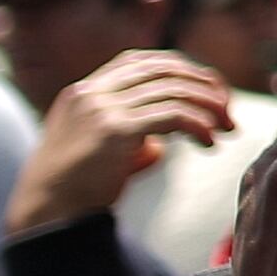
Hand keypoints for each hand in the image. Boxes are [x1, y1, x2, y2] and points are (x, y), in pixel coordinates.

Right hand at [8, 49, 238, 234]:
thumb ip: (127, 136)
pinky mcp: (115, 129)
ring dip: (209, 107)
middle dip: (203, 84)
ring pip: (174, 90)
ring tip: (227, 128)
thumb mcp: (99, 149)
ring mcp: (101, 108)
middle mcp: (91, 92)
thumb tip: (160, 145)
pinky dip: (199, 126)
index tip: (208, 89)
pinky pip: (174, 115)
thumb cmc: (75, 188)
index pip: (141, 61)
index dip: (181, 68)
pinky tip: (208, 143)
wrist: (48, 214)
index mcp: (84, 91)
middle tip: (228, 109)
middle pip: (164, 69)